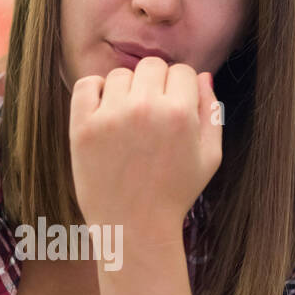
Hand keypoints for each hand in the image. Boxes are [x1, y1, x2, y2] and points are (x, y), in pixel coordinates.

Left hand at [69, 57, 221, 242]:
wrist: (134, 228)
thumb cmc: (174, 194)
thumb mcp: (209, 157)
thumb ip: (211, 112)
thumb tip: (202, 76)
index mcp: (180, 113)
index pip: (182, 71)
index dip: (181, 90)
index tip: (174, 110)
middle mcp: (145, 108)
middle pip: (152, 66)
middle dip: (156, 85)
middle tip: (151, 116)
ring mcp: (111, 116)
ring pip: (121, 75)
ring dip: (126, 91)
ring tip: (129, 122)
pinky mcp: (83, 127)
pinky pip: (86, 85)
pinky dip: (95, 92)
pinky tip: (105, 113)